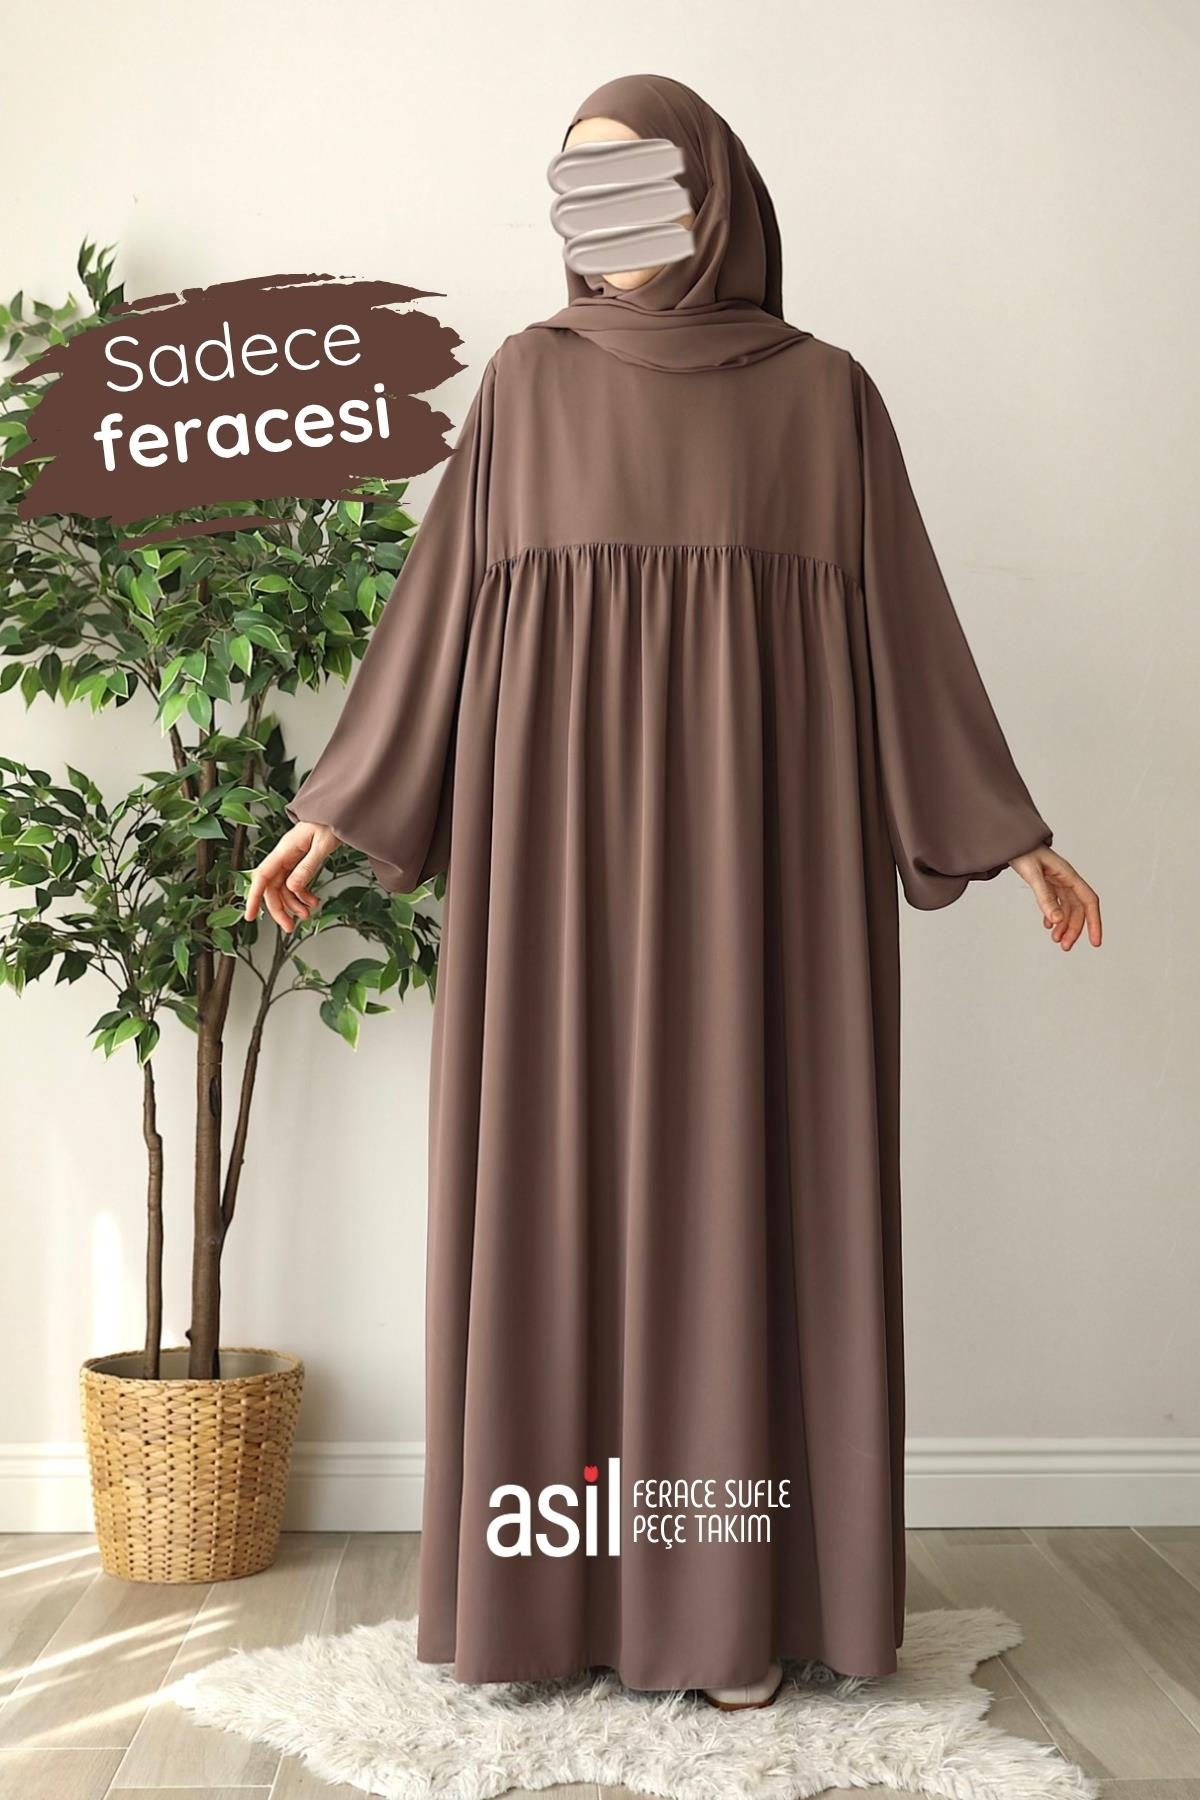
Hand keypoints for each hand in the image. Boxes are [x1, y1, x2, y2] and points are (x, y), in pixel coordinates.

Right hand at [244, 820, 340, 934]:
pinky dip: (302, 895)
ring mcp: (291, 859)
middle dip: (279, 909)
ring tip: (307, 915)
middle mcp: (284, 856)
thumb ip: (307, 866)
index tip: (250, 916)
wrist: (338, 810)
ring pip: (284, 888)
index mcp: (284, 850)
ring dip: (293, 904)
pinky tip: (313, 901)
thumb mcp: (322, 845)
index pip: (262, 876)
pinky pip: (295, 883)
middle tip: (289, 927)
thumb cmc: (330, 821)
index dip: (254, 897)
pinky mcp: (300, 862)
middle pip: (272, 888)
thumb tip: (292, 888)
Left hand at [1009, 843, 1101, 950]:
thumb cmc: (1021, 850)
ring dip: (1064, 925)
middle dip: (1074, 929)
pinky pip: (1056, 902)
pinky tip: (1048, 926)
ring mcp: (1057, 881)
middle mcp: (1066, 879)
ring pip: (1067, 907)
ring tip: (1057, 940)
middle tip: (1065, 946)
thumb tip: (1057, 920)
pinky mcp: (1047, 882)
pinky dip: (1054, 916)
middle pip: (1078, 908)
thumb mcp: (1033, 875)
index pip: (1089, 902)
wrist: (1009, 839)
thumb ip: (1045, 897)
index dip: (1094, 922)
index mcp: (1068, 875)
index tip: (1095, 942)